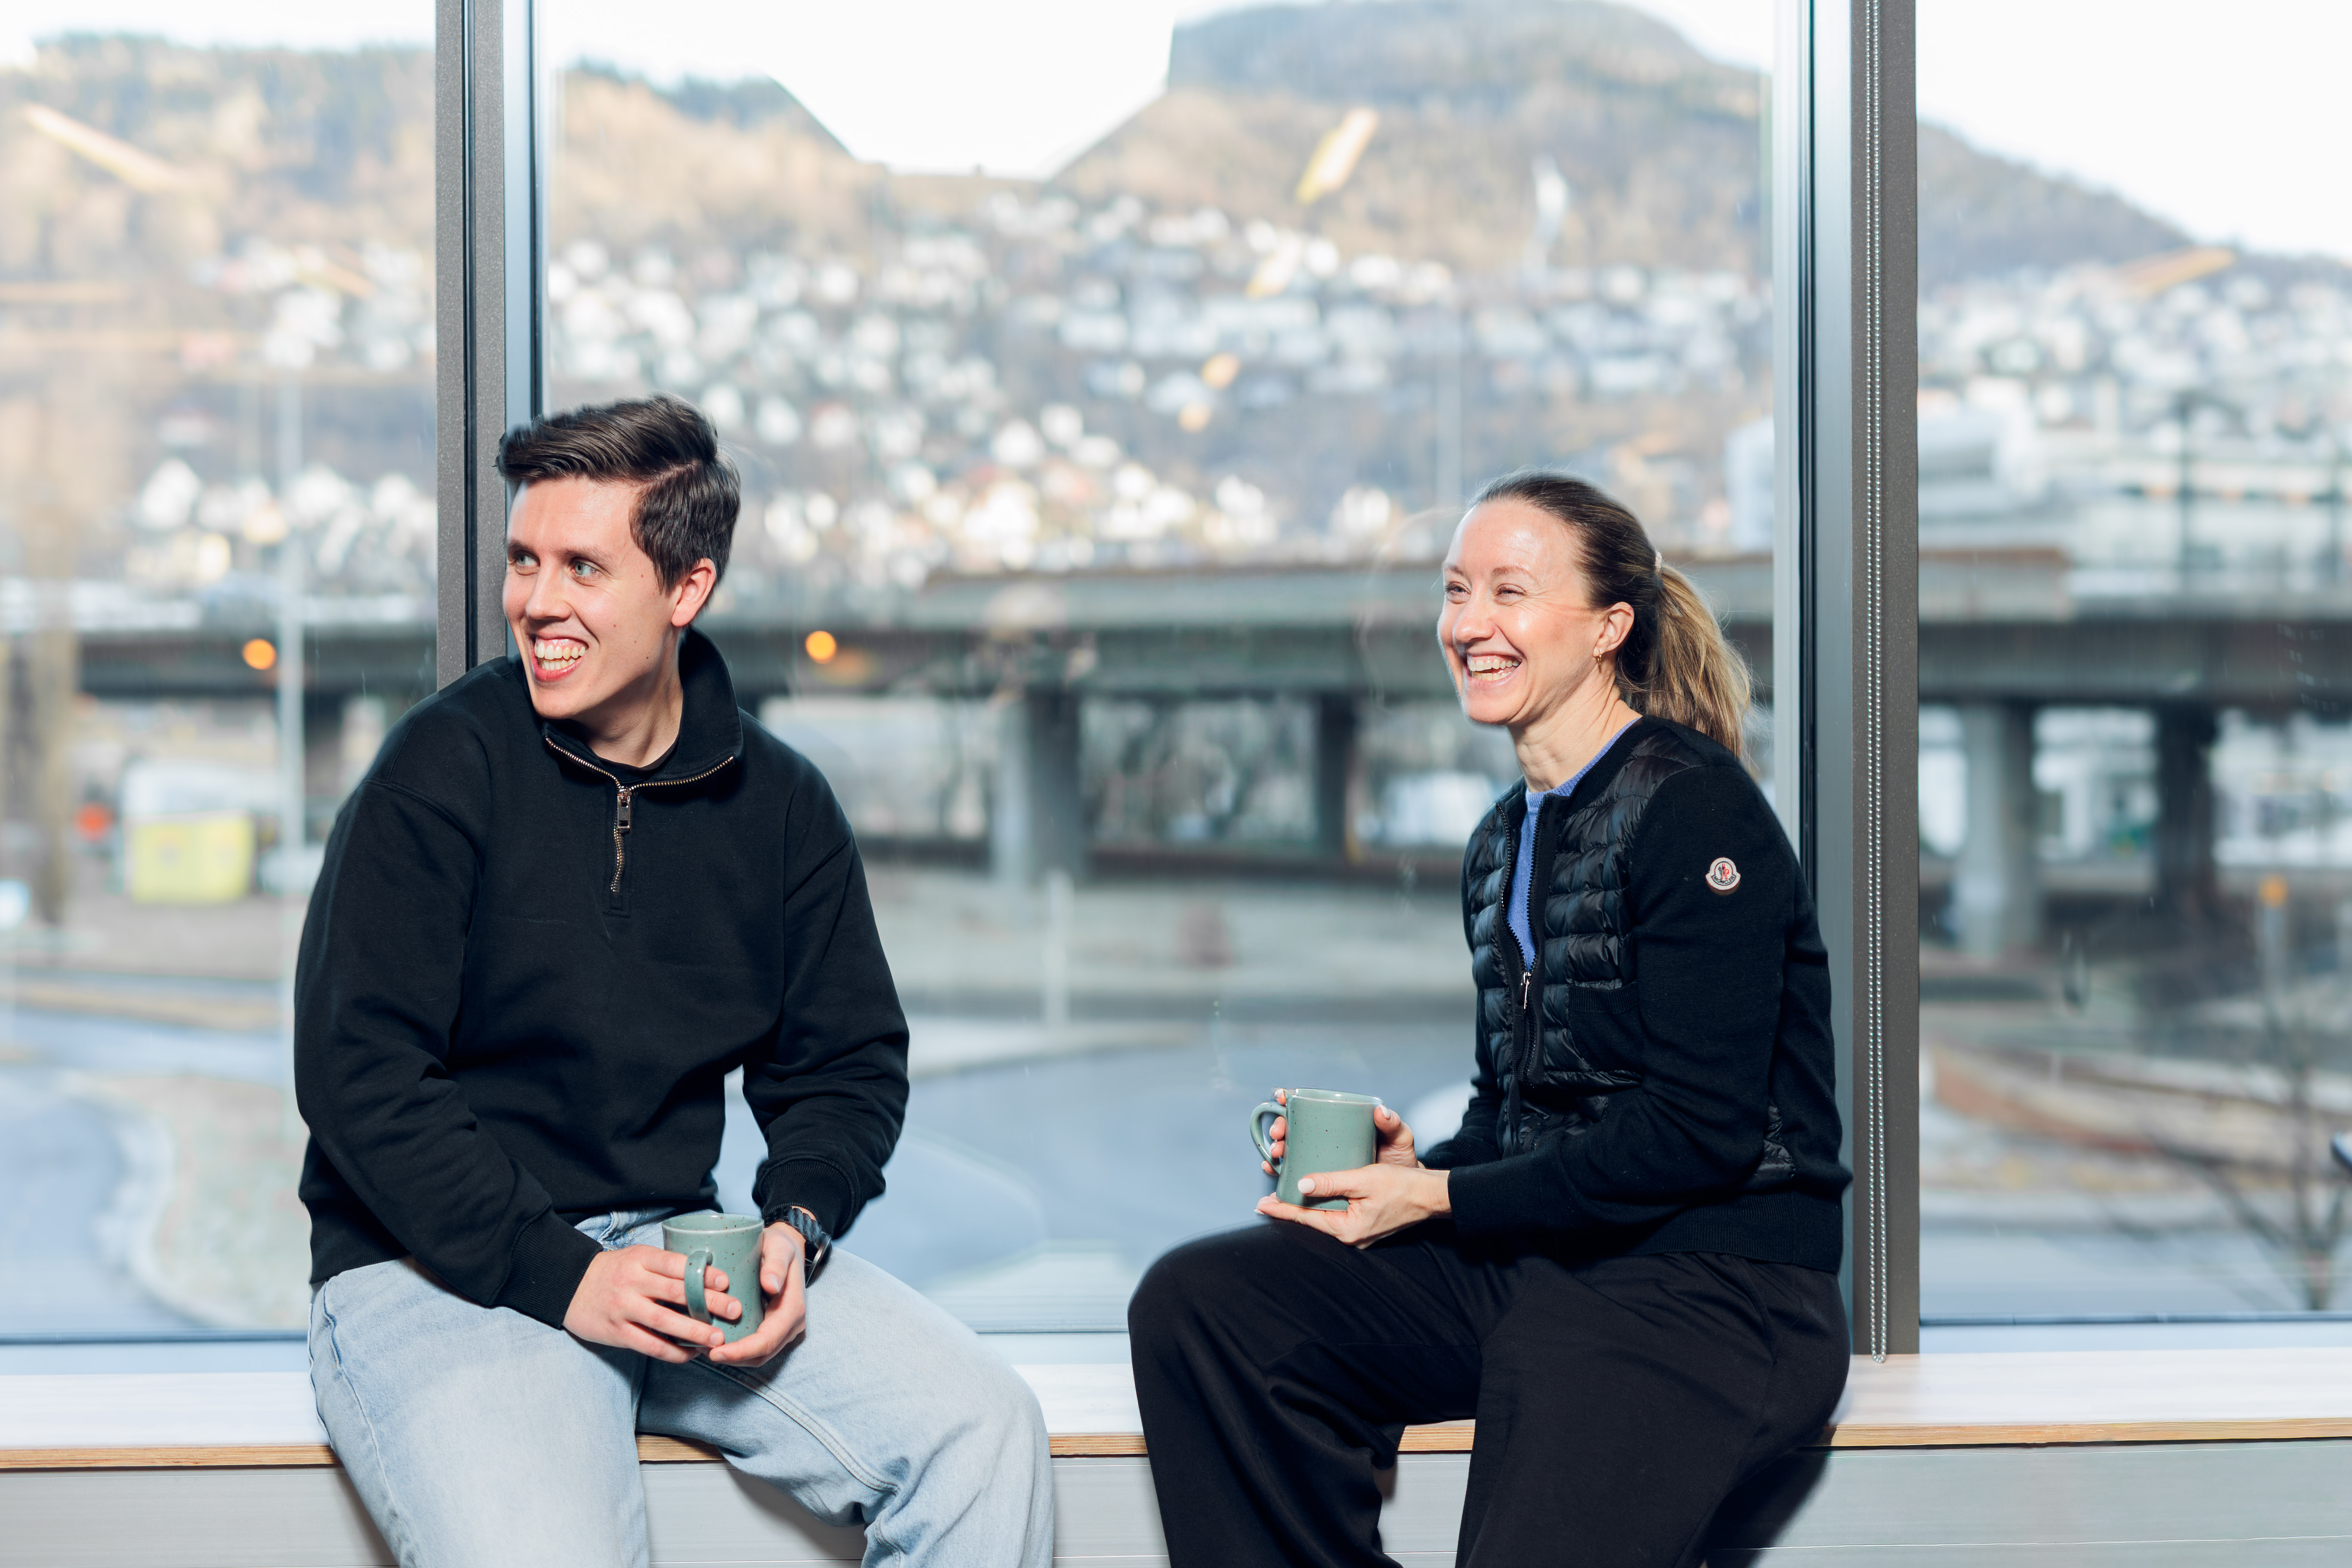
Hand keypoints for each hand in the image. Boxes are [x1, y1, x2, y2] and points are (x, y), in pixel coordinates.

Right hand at [563, 1244, 727, 1361]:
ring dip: (694, 1332)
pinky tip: (691, 1354)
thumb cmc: (614, 1271)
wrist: (570, 1286)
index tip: (726, 1282)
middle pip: (676, 1293)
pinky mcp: (617, 1332)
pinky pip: (649, 1345)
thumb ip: (665, 1266)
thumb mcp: (637, 1258)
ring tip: (718, 1339)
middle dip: (709, 1303)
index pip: (676, 1265)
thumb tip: (707, 1275)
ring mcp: (623, 1308)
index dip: (703, 1273)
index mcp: (640, 1259)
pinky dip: (672, 1352)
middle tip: (734, 1310)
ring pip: (665, 1322)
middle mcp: (632, 1283)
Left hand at [706, 1222, 808, 1367]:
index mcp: (793, 1309)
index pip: (767, 1340)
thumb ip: (776, 1265)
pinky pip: (756, 1347)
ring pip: (758, 1356)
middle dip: (733, 1358)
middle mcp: (791, 1324)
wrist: (785, 1246)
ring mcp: (783, 1329)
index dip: (741, 1351)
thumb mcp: (779, 1248)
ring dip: (733, 1357)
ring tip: (704, 1349)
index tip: (715, 1352)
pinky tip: (716, 1342)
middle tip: (702, 1352)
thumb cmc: (779, 1246)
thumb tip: (771, 1285)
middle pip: (761, 1354)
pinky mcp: (773, 1327)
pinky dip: (737, 1350)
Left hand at [1257, 1162, 1450, 1247]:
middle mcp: (1349, 1236)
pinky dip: (1321, 1203)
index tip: (1261, 1204)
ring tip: (1284, 1193)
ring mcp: (1357, 1232)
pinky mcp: (1363, 1224)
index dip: (1281, 1209)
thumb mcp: (1364, 1180)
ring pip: (1322, 1217)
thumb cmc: (1403, 1187)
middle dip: (1289, 1206)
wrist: (1430, 1196)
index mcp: (1347, 1230)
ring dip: (1304, 1204)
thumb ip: (1332, 1182)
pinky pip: (1335, 1214)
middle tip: (1268, 1196)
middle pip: (1311, 1220)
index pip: (1306, 1218)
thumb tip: (1301, 1183)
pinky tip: (1313, 1193)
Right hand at [1259, 1092, 1418, 1176]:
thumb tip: (1380, 1111)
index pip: (1311, 1105)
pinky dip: (1280, 1170)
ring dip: (1276, 1148)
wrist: (1403, 1190)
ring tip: (1275, 1155)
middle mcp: (1327, 1136)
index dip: (1291, 1098)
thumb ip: (1393, 1124)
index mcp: (1341, 1121)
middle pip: (1294, 1126)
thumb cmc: (1399, 1159)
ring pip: (1290, 1148)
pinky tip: (1274, 1170)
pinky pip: (1295, 1171)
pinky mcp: (1321, 1177)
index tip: (1282, 1096)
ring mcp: (1322, 1156)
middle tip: (1279, 1135)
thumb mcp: (1400, 1138)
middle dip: (1280, 1128)